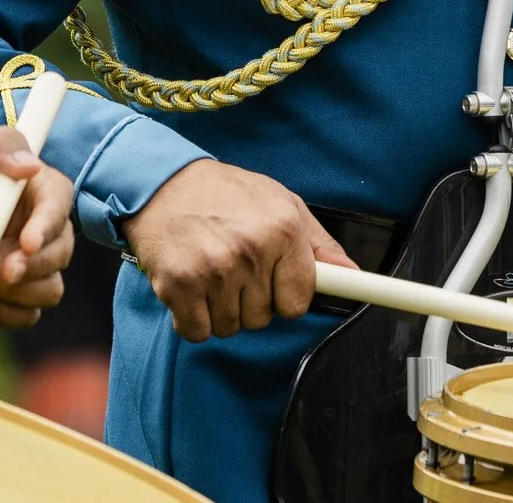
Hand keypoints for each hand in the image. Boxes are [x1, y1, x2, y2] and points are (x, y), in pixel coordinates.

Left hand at [0, 125, 76, 329]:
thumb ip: (0, 145)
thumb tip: (30, 165)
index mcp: (38, 190)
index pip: (59, 206)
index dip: (48, 227)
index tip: (26, 242)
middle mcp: (40, 229)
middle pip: (61, 254)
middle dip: (34, 267)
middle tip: (0, 270)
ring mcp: (26, 264)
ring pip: (50, 290)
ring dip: (20, 293)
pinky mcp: (8, 292)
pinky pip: (24, 315)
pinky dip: (5, 312)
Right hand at [123, 159, 356, 341]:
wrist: (160, 181)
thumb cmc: (224, 193)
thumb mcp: (280, 202)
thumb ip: (317, 243)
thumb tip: (352, 274)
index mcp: (283, 229)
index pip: (299, 301)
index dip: (284, 295)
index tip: (272, 283)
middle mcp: (252, 250)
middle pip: (263, 318)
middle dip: (249, 300)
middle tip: (232, 265)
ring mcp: (215, 269)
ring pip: (231, 327)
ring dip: (220, 309)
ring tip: (210, 272)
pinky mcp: (179, 284)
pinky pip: (198, 332)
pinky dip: (192, 319)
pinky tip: (190, 288)